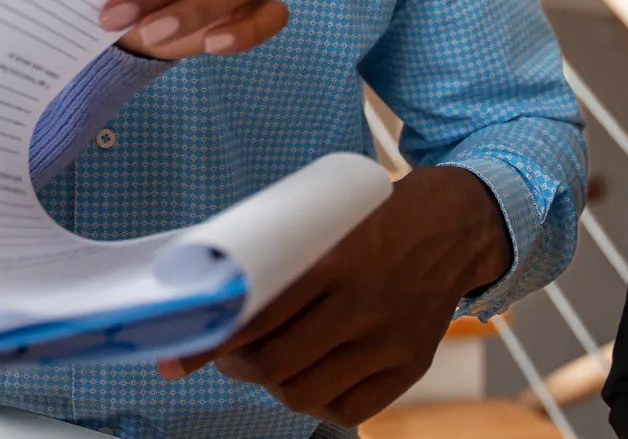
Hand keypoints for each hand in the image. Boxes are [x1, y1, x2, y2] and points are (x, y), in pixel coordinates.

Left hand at [157, 167, 511, 425]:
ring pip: (304, 392)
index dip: (210, 340)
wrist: (453, 226)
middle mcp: (362, 304)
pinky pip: (349, 409)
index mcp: (332, 260)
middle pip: (274, 363)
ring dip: (270, 385)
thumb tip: (209, 287)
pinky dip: (316, 400)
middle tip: (226, 353)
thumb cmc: (371, 217)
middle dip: (234, 365)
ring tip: (265, 363)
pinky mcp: (411, 367)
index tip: (174, 356)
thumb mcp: (322, 218)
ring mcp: (389, 341)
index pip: (256, 314)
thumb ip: (277, 253)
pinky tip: (308, 376)